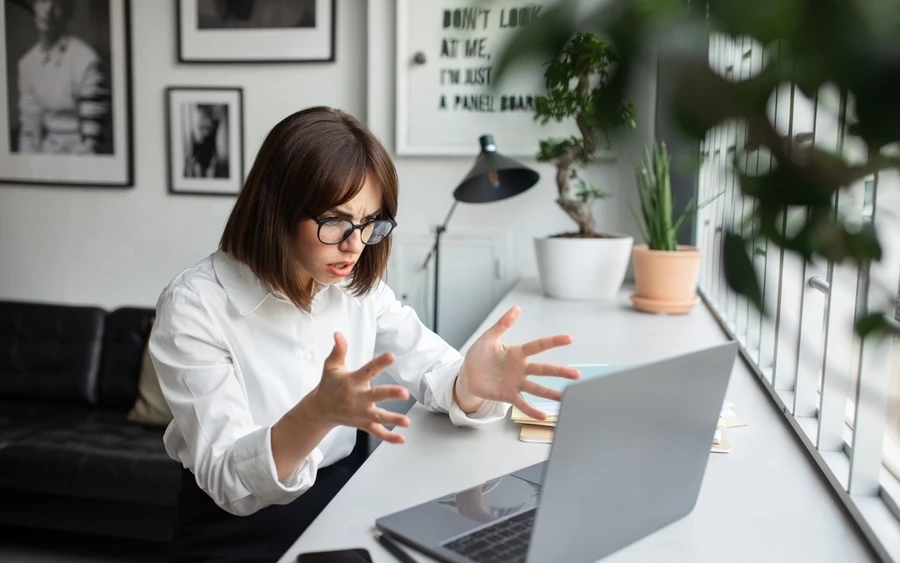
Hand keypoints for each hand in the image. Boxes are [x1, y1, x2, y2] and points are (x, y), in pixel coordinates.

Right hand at [302, 332, 411, 443]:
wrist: (319, 410)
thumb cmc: (329, 384)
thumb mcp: (331, 366)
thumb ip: (338, 350)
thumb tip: (338, 334)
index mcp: (352, 381)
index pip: (368, 370)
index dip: (379, 363)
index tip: (392, 356)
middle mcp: (357, 398)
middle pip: (376, 396)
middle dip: (390, 395)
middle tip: (404, 393)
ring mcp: (361, 413)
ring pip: (378, 417)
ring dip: (393, 420)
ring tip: (407, 422)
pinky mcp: (363, 424)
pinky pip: (377, 432)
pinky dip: (389, 438)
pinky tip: (402, 439)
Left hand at [456, 306, 579, 419]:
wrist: (467, 375)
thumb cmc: (479, 355)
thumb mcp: (489, 338)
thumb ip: (502, 324)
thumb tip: (516, 308)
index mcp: (517, 353)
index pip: (538, 346)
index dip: (553, 342)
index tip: (569, 338)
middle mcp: (521, 369)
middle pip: (543, 370)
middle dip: (560, 372)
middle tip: (577, 375)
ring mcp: (516, 383)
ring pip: (537, 388)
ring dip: (551, 393)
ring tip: (564, 397)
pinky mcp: (509, 395)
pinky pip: (522, 404)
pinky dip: (532, 410)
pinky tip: (544, 415)